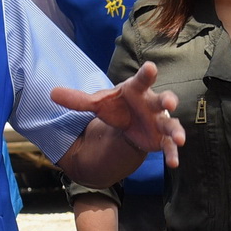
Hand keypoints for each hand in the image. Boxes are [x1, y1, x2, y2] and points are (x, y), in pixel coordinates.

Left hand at [51, 62, 185, 167]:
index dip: (147, 74)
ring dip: (176, 131)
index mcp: (137, 90)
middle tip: (170, 102)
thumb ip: (77, 100)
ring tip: (180, 140)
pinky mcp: (162, 138)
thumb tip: (51, 93)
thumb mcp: (97, 104)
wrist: (129, 124)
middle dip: (167, 100)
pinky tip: (173, 163)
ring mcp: (160, 121)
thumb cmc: (117, 107)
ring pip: (171, 124)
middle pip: (162, 100)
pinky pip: (169, 146)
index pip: (142, 79)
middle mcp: (152, 104)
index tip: (150, 67)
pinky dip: (173, 154)